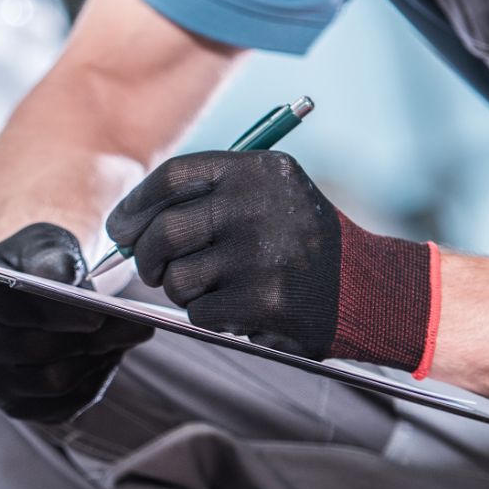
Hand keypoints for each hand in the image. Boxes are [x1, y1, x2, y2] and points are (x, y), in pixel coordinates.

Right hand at [0, 223, 151, 422]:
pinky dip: (91, 384)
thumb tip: (63, 278)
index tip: (96, 313)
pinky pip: (61, 407)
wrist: (16, 296)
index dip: (52, 312)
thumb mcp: (39, 245)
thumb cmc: (31, 265)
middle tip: (136, 326)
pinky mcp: (14, 406)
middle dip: (90, 338)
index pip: (5, 307)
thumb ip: (50, 256)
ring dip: (95, 361)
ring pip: (51, 383)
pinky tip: (105, 358)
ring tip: (122, 338)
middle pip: (33, 350)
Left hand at [106, 150, 438, 373]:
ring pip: (176, 279)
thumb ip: (206, 198)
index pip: (172, 178)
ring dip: (183, 291)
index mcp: (257, 171)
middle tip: (154, 270)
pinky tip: (239, 308)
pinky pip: (199, 313)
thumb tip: (125, 225)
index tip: (121, 229)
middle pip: (162, 232)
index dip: (135, 206)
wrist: (367, 288)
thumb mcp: (267, 196)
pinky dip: (210, 317)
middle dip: (146, 258)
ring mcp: (262, 253)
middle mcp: (259, 206)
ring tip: (215, 288)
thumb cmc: (299, 244)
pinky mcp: (264, 299)